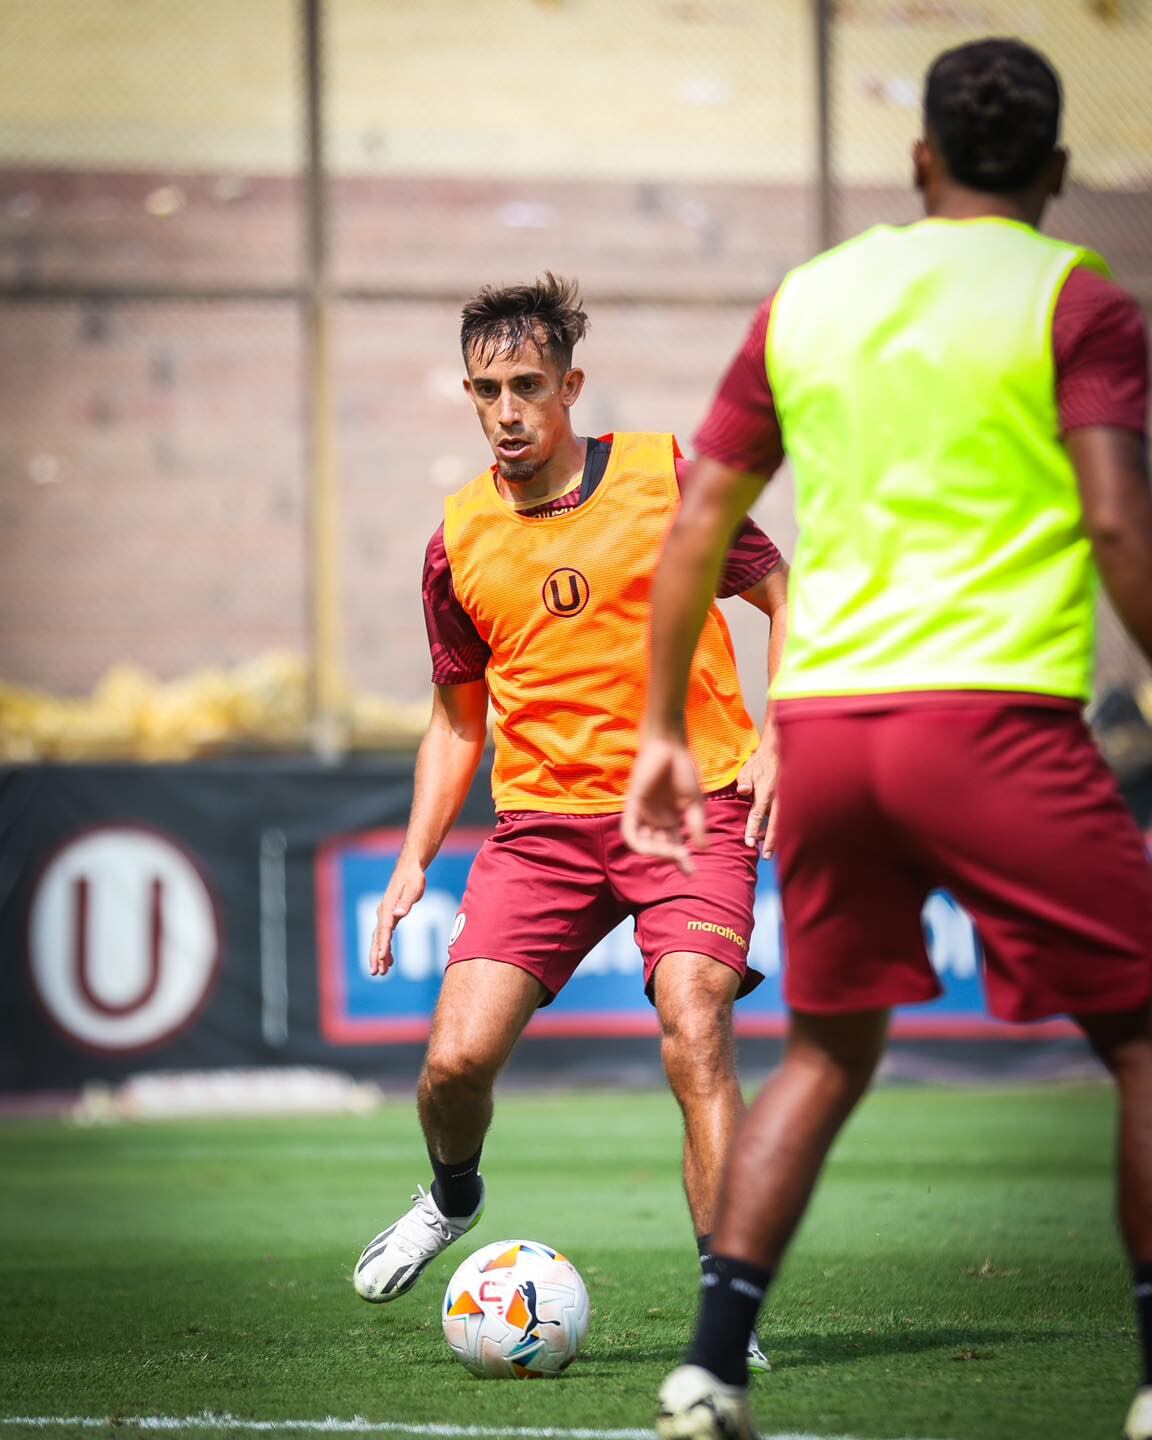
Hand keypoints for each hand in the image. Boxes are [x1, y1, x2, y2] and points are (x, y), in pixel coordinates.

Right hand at [369, 857, 425, 975]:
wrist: (409, 867)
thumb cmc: (413, 877)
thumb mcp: (414, 888)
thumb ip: (406, 902)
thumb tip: (398, 914)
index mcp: (388, 907)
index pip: (384, 929)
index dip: (382, 944)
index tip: (381, 958)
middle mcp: (383, 912)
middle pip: (377, 937)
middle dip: (376, 955)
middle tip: (376, 972)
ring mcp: (384, 915)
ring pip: (379, 939)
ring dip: (379, 955)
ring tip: (380, 972)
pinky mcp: (389, 916)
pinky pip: (385, 936)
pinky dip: (385, 948)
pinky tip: (390, 961)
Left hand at [622, 734, 706, 873]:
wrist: (671, 747)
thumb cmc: (683, 771)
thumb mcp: (694, 803)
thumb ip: (696, 825)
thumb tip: (704, 850)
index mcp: (671, 820)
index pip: (674, 847)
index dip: (681, 861)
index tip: (692, 873)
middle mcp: (655, 820)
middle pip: (659, 848)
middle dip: (671, 858)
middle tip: (684, 861)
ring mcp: (643, 814)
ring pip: (644, 844)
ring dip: (657, 852)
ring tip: (673, 853)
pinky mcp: (633, 806)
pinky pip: (630, 832)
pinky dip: (639, 842)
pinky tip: (652, 848)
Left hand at [736, 730, 777, 857]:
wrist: (779, 754)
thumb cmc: (760, 763)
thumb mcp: (748, 769)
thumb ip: (744, 781)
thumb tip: (742, 791)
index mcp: (766, 792)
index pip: (757, 814)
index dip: (753, 829)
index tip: (749, 842)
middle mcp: (778, 798)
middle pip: (775, 824)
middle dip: (771, 841)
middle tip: (766, 856)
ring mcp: (785, 801)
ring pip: (782, 823)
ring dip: (775, 836)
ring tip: (768, 851)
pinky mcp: (789, 802)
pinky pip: (784, 818)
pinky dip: (779, 828)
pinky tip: (769, 836)